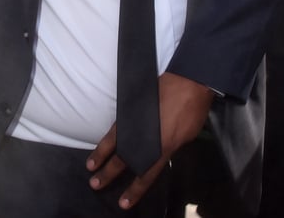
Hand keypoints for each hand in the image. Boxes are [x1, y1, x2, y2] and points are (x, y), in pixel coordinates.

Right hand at [85, 73, 212, 208]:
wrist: (188, 80)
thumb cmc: (193, 109)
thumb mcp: (187, 135)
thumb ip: (171, 146)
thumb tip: (160, 151)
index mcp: (162, 148)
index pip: (145, 175)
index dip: (134, 190)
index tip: (123, 203)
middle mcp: (145, 137)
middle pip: (123, 160)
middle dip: (109, 173)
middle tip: (95, 184)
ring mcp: (136, 120)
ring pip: (114, 142)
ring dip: (101, 154)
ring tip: (90, 165)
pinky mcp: (132, 107)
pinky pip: (118, 127)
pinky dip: (109, 137)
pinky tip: (104, 142)